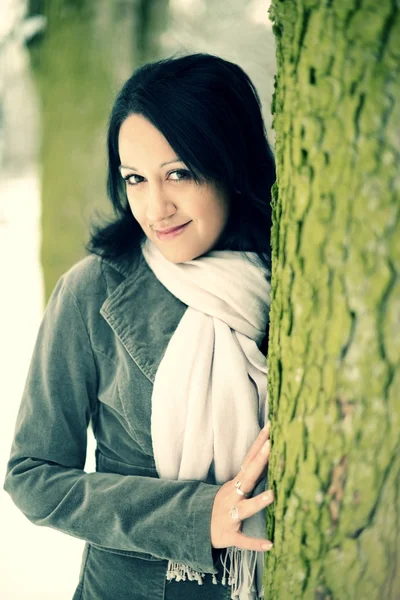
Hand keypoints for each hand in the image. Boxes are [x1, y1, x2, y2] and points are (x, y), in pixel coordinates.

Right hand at [210, 421, 273, 551]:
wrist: (197, 527)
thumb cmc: (224, 505)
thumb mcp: (234, 488)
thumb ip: (251, 474)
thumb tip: (270, 456)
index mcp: (236, 484)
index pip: (249, 459)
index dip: (260, 444)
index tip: (271, 427)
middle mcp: (232, 495)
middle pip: (248, 476)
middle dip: (260, 461)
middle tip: (272, 445)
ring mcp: (230, 514)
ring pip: (245, 507)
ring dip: (258, 501)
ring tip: (273, 495)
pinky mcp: (229, 535)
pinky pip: (243, 540)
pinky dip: (255, 543)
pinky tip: (269, 544)